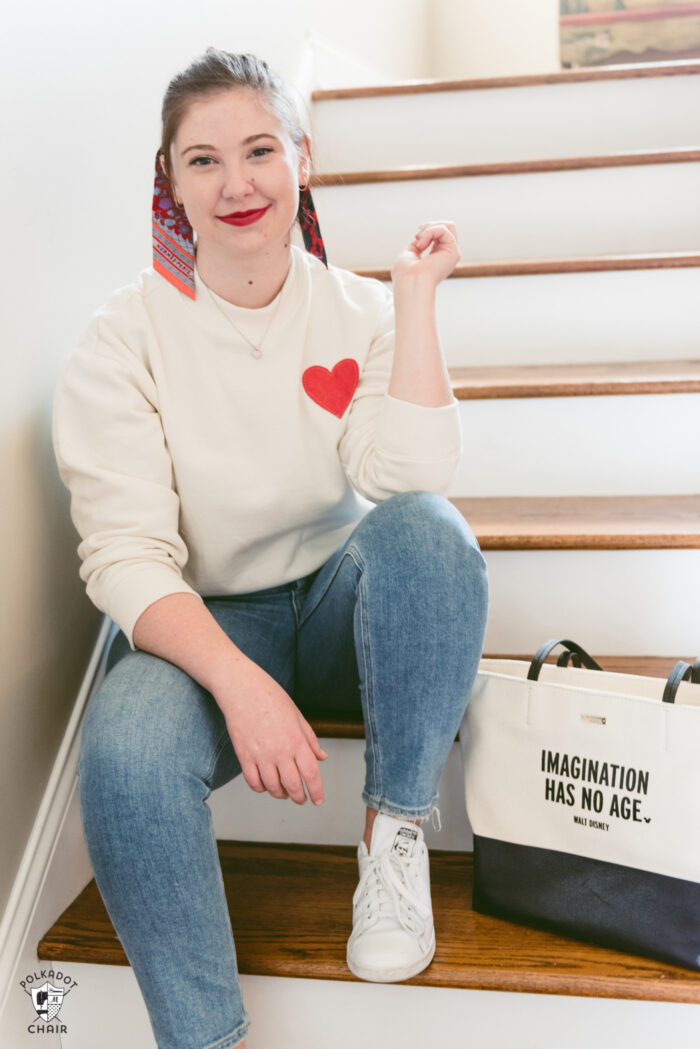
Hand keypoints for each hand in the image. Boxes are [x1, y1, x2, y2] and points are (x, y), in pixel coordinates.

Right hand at [216, 662, 327, 804]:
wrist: (242, 688)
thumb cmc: (271, 698)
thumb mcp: (297, 716)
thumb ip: (310, 740)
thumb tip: (322, 757)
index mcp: (296, 740)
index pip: (311, 774)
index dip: (317, 791)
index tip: (318, 800)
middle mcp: (280, 751)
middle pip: (293, 785)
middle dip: (299, 797)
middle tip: (302, 799)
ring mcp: (260, 755)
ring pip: (273, 788)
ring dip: (281, 794)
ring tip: (284, 793)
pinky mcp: (243, 756)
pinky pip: (253, 782)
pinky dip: (261, 788)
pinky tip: (266, 785)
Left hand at [391, 220, 460, 288]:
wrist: (409, 283)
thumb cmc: (405, 274)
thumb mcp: (410, 254)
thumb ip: (418, 244)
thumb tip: (421, 235)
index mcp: (437, 258)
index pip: (440, 234)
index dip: (429, 228)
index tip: (416, 236)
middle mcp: (447, 256)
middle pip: (449, 227)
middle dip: (431, 225)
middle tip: (418, 235)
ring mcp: (451, 254)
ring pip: (448, 226)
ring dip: (430, 228)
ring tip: (419, 239)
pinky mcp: (453, 252)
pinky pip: (443, 230)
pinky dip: (429, 232)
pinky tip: (421, 245)